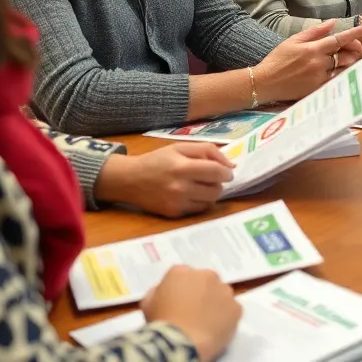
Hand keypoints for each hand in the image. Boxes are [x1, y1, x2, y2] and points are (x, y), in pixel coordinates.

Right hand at [95, 143, 234, 217]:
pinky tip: (191, 194)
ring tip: (200, 185)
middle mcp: (180, 187)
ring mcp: (177, 203)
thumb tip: (231, 165)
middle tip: (211, 177)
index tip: (226, 171)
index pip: (216, 172)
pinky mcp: (174, 214)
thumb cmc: (158, 160)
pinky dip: (200, 202)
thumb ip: (208, 151)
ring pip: (210, 201)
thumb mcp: (180, 147)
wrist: (130, 180)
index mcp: (182, 167)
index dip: (226, 172)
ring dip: (211, 193)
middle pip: (216, 189)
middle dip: (219, 183)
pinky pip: (199, 210)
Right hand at [141, 265, 240, 361]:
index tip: (179, 302)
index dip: (181, 290)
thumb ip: (157, 292)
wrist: (180, 341)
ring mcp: (224, 291)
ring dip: (215, 303)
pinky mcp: (236, 307)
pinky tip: (215, 329)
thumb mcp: (148, 304)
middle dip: (201, 293)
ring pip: (221, 294)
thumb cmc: (161, 322)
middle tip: (194, 311)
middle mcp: (206, 275)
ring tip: (205, 322)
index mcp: (182, 271)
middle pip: (205, 281)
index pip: (183, 276)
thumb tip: (163, 291)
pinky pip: (232, 310)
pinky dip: (226, 318)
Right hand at [253, 20, 361, 101]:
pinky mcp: (317, 89)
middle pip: (344, 55)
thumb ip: (314, 32)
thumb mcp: (293, 41)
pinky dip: (339, 74)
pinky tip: (338, 71)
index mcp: (313, 49)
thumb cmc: (277, 59)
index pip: (338, 40)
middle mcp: (319, 63)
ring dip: (347, 63)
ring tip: (346, 58)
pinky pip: (335, 81)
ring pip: (341, 69)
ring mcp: (319, 78)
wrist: (265, 82)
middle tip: (354, 48)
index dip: (353, 34)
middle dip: (351, 50)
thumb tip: (332, 23)